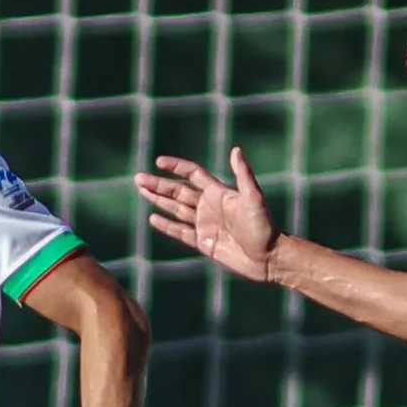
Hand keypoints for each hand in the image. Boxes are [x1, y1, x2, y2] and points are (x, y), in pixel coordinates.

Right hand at [135, 148, 280, 281]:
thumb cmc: (264, 226)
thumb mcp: (254, 198)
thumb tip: (235, 150)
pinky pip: (180, 232)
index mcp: (218, 193)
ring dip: (158, 200)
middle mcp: (208, 206)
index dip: (176, 167)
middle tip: (138, 178)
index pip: (192, 174)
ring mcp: (204, 224)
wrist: (268, 257)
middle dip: (158, 185)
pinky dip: (166, 226)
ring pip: (175, 209)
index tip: (159, 161)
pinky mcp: (203, 242)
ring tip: (141, 191)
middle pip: (177, 192)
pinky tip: (153, 218)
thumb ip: (243, 175)